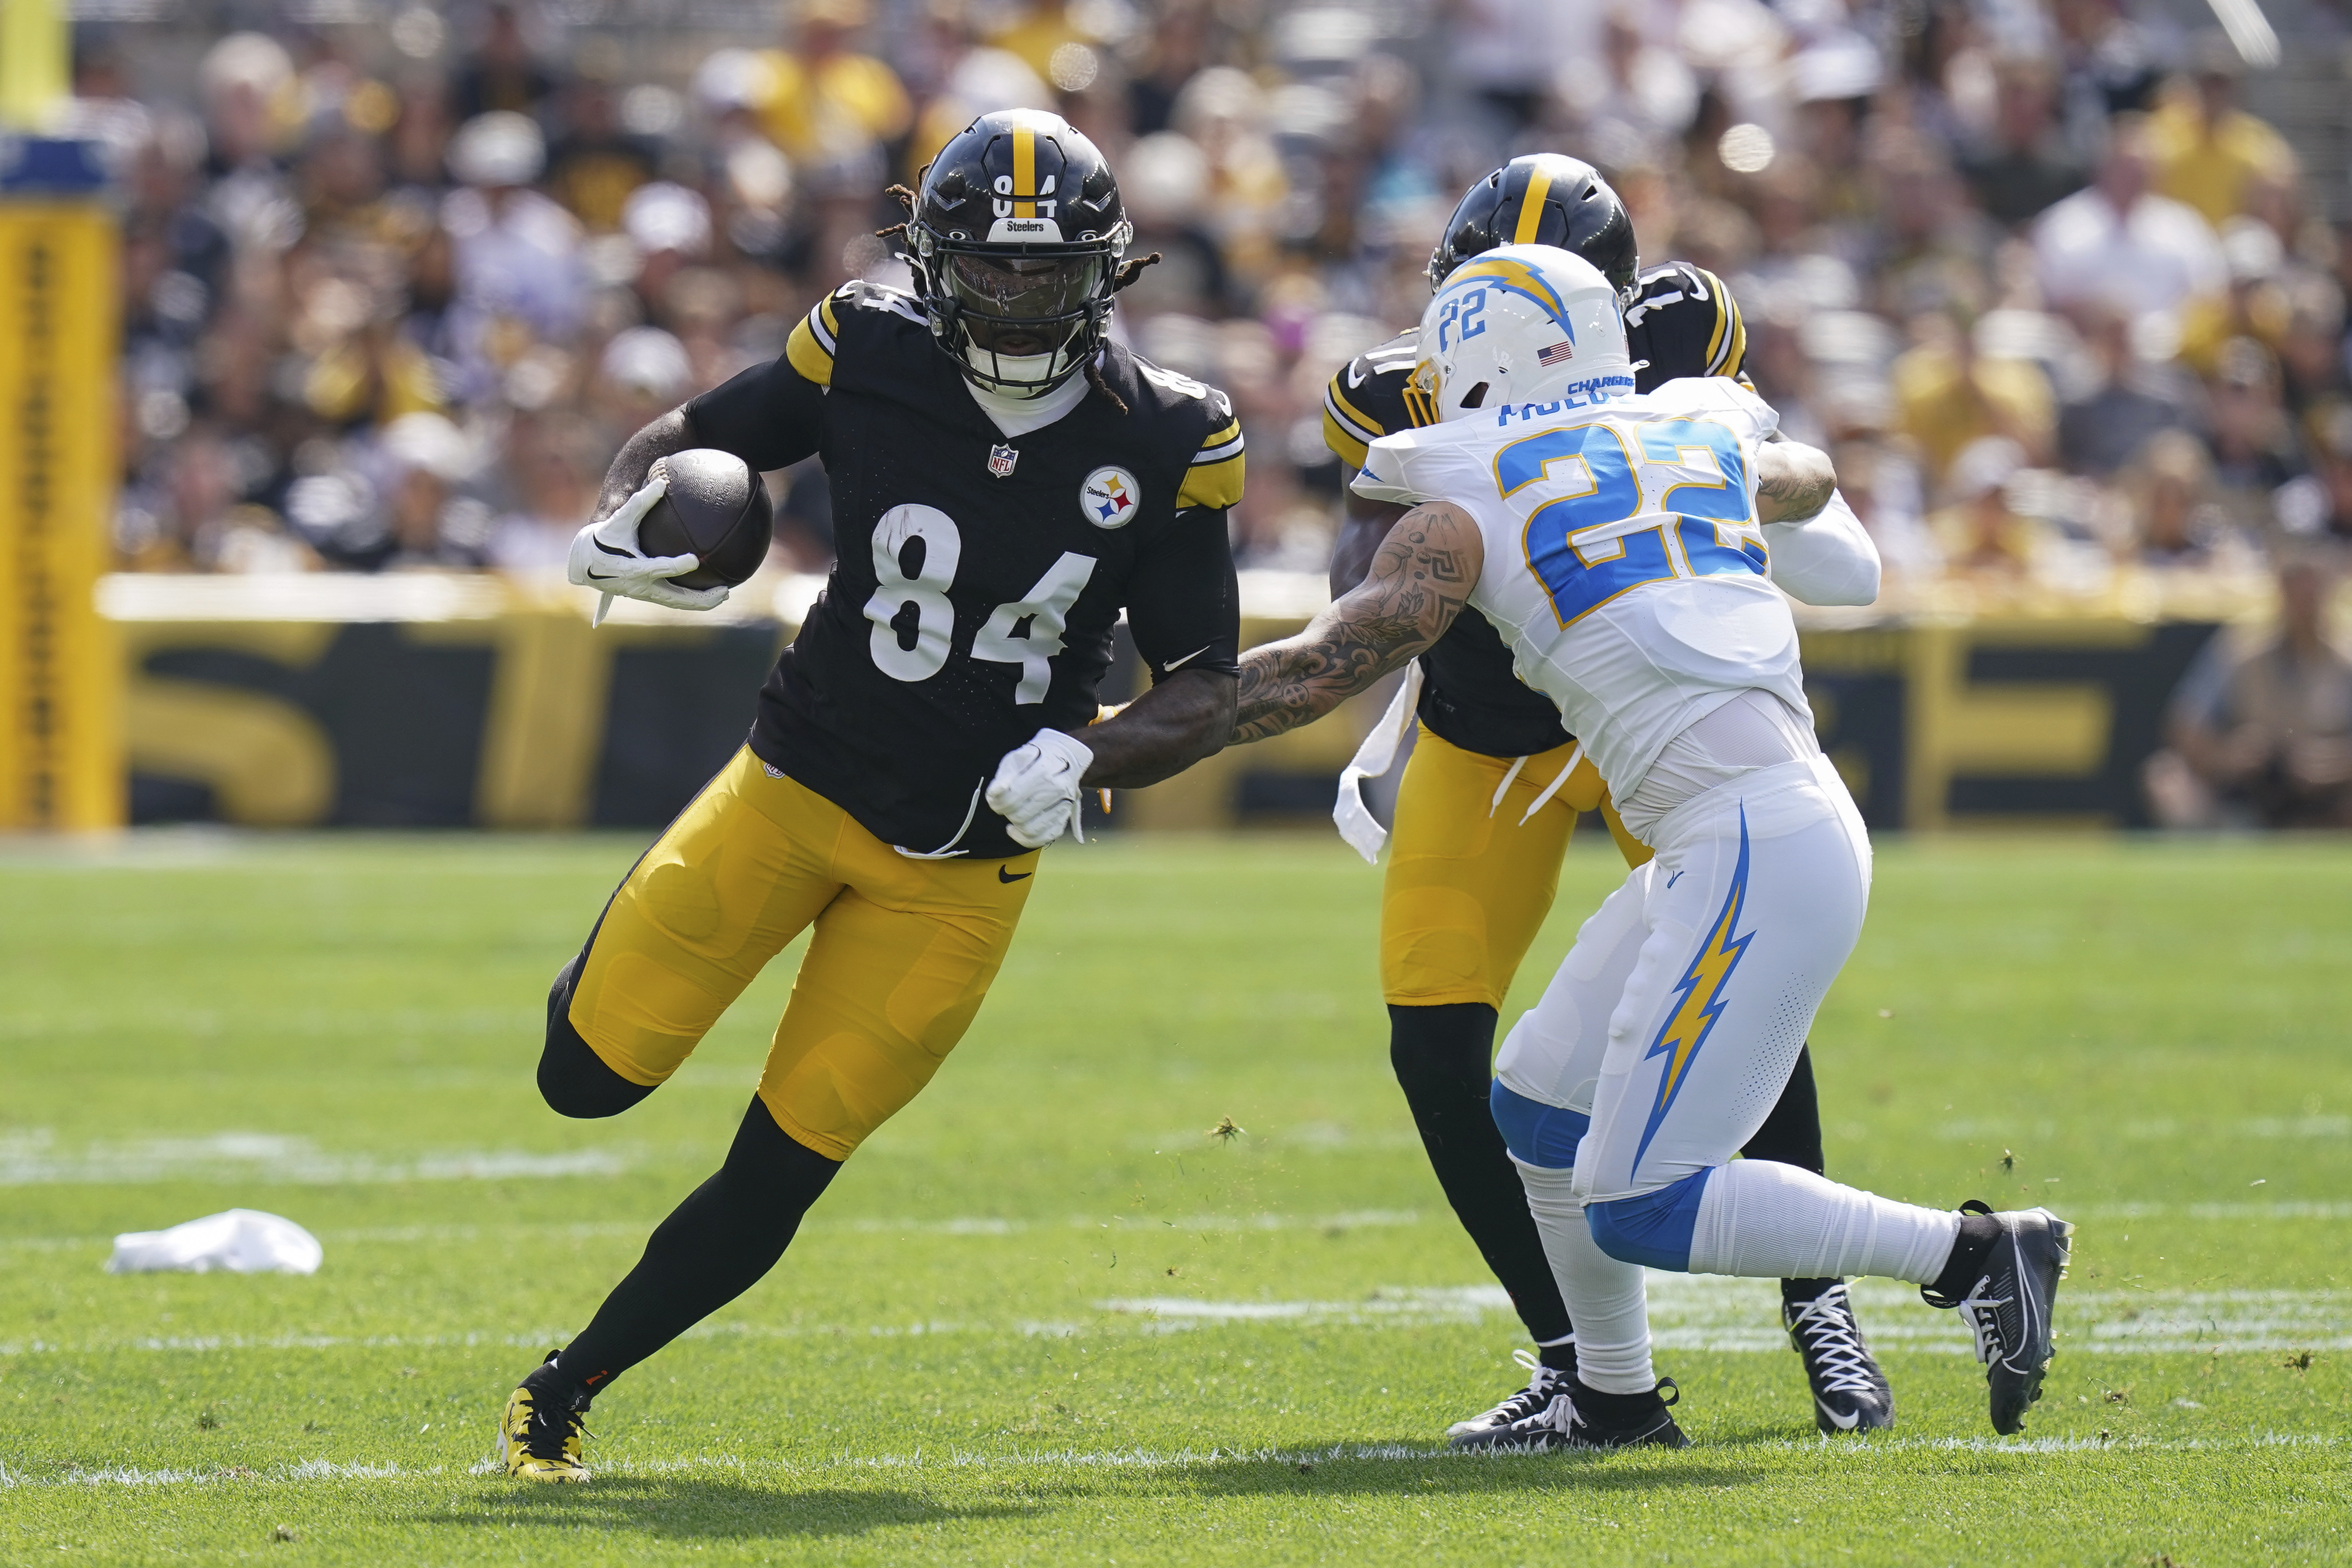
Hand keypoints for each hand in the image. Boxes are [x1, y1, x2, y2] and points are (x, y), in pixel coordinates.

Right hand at [566, 474, 729, 624]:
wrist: (585, 562)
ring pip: (677, 603)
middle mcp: (640, 587)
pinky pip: (674, 600)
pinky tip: (710, 593)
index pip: (657, 569)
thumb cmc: (603, 538)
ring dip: (701, 602)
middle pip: (675, 599)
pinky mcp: (648, 596)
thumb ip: (640, 502)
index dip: (675, 566)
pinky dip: (692, 599)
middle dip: (701, 598)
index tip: (694, 560)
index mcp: (632, 569)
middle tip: (724, 591)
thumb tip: (662, 482)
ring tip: (724, 594)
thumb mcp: (619, 519)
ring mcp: (645, 594)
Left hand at [986, 728, 1094, 848]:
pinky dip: (1030, 839)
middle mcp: (1055, 790)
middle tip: (1005, 807)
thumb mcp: (1015, 759)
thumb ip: (1003, 777)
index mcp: (1041, 772)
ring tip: (1012, 820)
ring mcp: (1063, 804)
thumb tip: (995, 793)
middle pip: (1020, 816)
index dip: (997, 804)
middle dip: (1007, 814)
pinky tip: (1019, 831)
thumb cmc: (1035, 759)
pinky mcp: (1066, 816)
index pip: (1011, 799)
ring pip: (1033, 830)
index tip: (995, 801)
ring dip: (1017, 828)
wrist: (1065, 757)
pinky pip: (1047, 836)